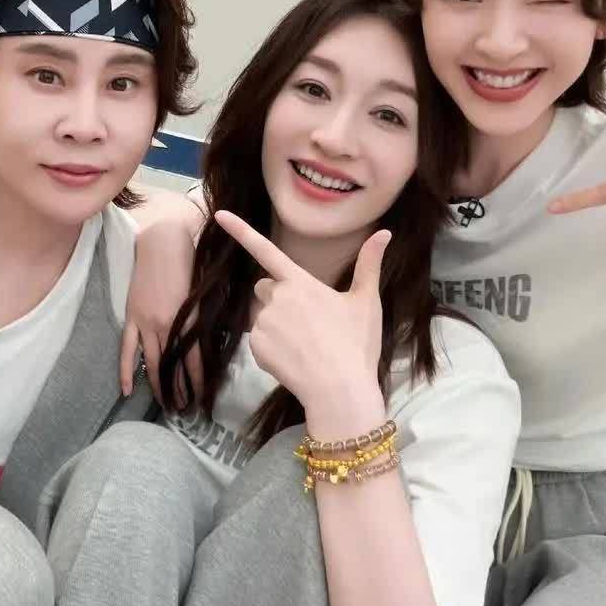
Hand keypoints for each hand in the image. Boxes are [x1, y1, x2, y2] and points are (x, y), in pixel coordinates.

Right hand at [120, 219, 201, 400]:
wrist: (161, 243)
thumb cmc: (190, 263)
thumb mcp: (204, 293)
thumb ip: (206, 319)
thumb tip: (213, 343)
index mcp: (189, 319)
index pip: (195, 361)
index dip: (198, 383)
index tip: (203, 400)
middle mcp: (167, 325)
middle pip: (173, 367)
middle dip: (179, 391)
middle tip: (185, 411)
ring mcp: (146, 322)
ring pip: (152, 363)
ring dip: (158, 387)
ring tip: (165, 406)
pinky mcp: (132, 317)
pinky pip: (127, 350)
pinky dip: (126, 371)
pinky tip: (127, 390)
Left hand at [214, 210, 388, 431]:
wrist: (339, 390)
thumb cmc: (356, 344)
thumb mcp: (366, 302)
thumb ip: (369, 265)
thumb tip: (385, 233)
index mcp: (300, 283)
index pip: (266, 250)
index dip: (241, 231)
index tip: (219, 214)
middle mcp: (276, 298)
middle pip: (266, 288)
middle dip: (279, 298)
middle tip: (308, 322)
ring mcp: (263, 323)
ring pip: (264, 317)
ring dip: (277, 326)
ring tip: (306, 346)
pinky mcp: (256, 348)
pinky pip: (260, 342)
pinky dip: (272, 350)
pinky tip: (295, 361)